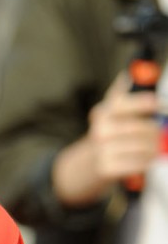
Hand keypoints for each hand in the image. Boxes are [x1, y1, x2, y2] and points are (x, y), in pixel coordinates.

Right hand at [87, 70, 160, 185]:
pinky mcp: (106, 169)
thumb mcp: (108, 113)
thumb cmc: (106, 136)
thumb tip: (127, 74)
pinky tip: (147, 160)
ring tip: (156, 148)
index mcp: (103, 112)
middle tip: (162, 134)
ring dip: (155, 148)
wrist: (83, 168)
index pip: (127, 103)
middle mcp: (101, 129)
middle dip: (157, 131)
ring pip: (143, 147)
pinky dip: (146, 162)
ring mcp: (102, 150)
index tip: (162, 106)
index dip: (148, 103)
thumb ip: (121, 93)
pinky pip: (137, 164)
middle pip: (142, 128)